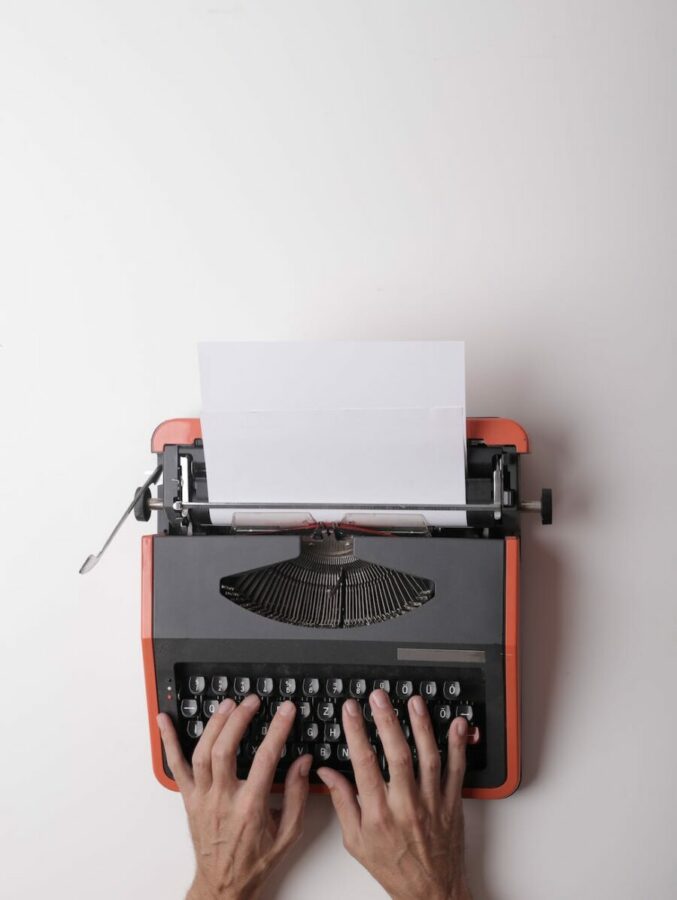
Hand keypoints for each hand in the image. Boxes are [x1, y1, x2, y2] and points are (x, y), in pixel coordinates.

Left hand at [157, 695, 311, 899]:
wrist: (224, 886)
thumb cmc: (255, 861)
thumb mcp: (288, 834)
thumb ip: (297, 795)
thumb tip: (303, 762)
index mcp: (250, 807)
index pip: (265, 758)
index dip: (278, 729)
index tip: (286, 710)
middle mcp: (222, 800)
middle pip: (226, 750)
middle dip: (239, 719)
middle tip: (252, 701)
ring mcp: (202, 798)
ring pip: (202, 753)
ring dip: (214, 724)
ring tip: (227, 704)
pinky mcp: (188, 799)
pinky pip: (176, 766)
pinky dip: (169, 741)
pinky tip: (165, 720)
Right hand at [317, 690, 471, 899]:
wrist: (430, 892)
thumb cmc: (393, 867)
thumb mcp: (355, 841)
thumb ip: (341, 802)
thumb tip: (326, 773)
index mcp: (379, 813)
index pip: (364, 763)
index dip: (356, 732)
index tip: (351, 710)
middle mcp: (406, 805)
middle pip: (397, 754)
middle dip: (387, 720)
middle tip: (379, 696)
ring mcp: (432, 803)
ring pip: (428, 757)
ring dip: (422, 726)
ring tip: (414, 701)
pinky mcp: (453, 804)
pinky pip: (457, 770)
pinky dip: (459, 745)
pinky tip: (457, 724)